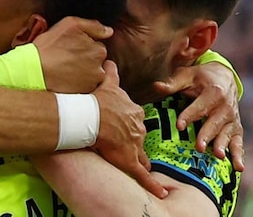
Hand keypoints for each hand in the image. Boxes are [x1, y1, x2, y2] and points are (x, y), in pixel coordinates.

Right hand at [33, 16, 109, 92]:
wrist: (34, 70)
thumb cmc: (49, 46)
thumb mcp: (70, 24)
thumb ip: (93, 26)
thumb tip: (109, 31)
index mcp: (99, 51)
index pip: (97, 46)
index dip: (84, 46)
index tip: (72, 47)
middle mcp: (99, 69)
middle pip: (96, 62)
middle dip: (85, 60)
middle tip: (67, 59)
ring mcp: (91, 84)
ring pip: (90, 75)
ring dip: (82, 72)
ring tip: (65, 69)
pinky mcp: (82, 95)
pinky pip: (83, 87)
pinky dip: (77, 83)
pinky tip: (65, 78)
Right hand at [92, 61, 167, 198]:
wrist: (91, 116)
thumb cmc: (97, 101)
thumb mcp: (106, 83)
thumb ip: (111, 73)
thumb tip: (110, 61)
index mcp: (133, 111)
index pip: (135, 117)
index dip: (130, 122)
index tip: (126, 125)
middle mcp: (137, 127)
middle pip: (139, 135)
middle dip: (136, 140)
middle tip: (129, 145)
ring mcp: (135, 144)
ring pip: (141, 154)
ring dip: (141, 159)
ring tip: (141, 165)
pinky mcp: (130, 160)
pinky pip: (143, 175)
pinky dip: (152, 185)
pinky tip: (161, 192)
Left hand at [153, 62, 244, 171]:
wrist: (224, 78)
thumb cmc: (201, 78)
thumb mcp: (186, 75)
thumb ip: (172, 83)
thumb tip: (156, 86)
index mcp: (213, 92)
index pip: (199, 106)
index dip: (188, 116)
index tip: (179, 125)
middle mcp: (225, 106)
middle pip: (214, 123)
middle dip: (206, 135)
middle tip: (199, 147)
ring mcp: (232, 119)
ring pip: (226, 134)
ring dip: (222, 145)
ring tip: (218, 155)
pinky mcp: (236, 128)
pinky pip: (238, 142)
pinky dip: (239, 155)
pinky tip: (238, 167)